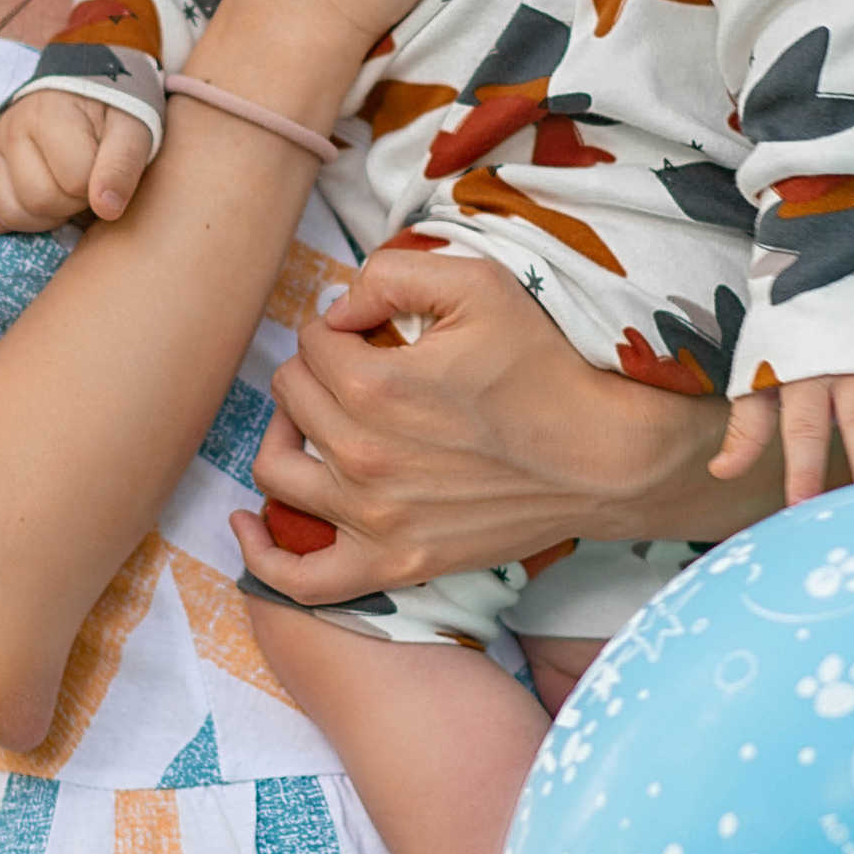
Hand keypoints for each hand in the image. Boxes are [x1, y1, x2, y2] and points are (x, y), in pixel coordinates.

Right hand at [0, 92, 153, 235]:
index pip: (75, 181)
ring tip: (66, 193)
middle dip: (73, 204)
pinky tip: (33, 208)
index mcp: (50, 114)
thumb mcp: (134, 128)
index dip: (98, 187)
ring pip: (11, 212)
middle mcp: (11, 129)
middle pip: (39, 200)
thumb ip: (123, 166)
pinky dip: (1, 219)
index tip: (106, 172)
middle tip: (88, 185)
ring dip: (46, 216)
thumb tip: (107, 209)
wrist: (87, 87)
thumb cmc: (113, 110)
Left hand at [235, 241, 729, 601]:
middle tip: (351, 367)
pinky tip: (250, 525)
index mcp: (375, 385)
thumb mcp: (478, 285)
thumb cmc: (545, 368)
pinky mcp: (392, 563)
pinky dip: (263, 556)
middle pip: (290, 397)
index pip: (310, 341)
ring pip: (276, 470)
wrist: (603, 458)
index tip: (366, 329)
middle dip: (313, 371)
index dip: (335, 326)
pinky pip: (302, 578)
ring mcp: (373, 518)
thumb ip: (393, 274)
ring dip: (281, 437)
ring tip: (306, 422)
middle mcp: (362, 455)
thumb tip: (336, 306)